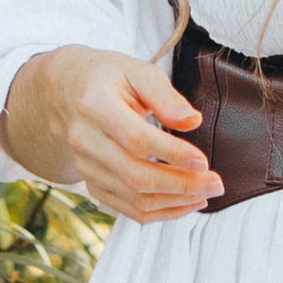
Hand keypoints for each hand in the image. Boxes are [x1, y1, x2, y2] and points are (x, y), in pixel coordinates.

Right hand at [0, 45, 222, 223]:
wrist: (66, 91)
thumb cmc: (109, 77)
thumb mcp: (138, 71)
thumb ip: (166, 96)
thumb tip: (192, 121)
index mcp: (95, 105)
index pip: (135, 139)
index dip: (172, 154)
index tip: (203, 161)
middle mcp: (84, 140)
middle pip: (135, 174)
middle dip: (181, 185)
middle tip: (216, 183)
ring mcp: (85, 165)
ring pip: (133, 197)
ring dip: (175, 201)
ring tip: (206, 194)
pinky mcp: (91, 182)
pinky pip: (126, 208)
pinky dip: (159, 211)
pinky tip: (186, 202)